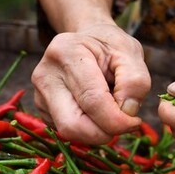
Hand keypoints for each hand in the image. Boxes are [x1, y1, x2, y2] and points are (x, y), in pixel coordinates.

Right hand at [31, 23, 149, 145]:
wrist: (88, 39)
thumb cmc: (110, 46)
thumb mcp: (130, 52)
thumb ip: (135, 81)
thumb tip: (126, 112)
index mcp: (66, 52)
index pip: (92, 100)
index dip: (117, 120)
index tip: (134, 121)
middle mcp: (45, 75)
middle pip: (72, 125)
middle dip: (103, 133)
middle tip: (124, 124)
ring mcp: (39, 94)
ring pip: (68, 132)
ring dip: (96, 132)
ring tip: (110, 112)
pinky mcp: (41, 109)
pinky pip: (67, 131)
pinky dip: (87, 128)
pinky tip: (95, 111)